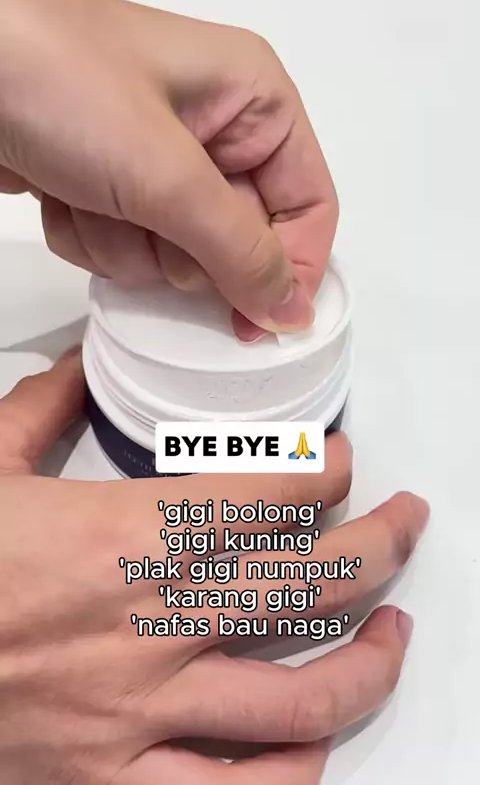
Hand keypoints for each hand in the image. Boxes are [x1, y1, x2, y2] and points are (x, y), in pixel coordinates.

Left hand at [0, 0, 337, 339]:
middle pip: (238, 242)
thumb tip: (291, 308)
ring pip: (175, 256)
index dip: (292, 269)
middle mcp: (214, 131)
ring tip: (91, 190)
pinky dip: (89, 235)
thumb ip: (239, 251)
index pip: (309, 207)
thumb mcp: (167, 173)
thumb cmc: (60, 81)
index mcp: (255, 102)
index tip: (259, 324)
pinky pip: (124, 249)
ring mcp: (157, 162)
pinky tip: (63, 192)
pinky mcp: (110, 184)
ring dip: (127, 242)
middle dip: (182, 247)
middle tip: (146, 214)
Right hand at [0, 350, 428, 782]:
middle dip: (381, 548)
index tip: (342, 464)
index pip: (265, 499)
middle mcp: (144, 628)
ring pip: (297, 702)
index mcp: (116, 540)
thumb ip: (41, 412)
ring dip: (365, 666)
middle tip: (406, 526)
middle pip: (308, 586)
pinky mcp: (110, 781)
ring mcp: (137, 715)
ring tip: (391, 634)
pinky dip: (291, 776)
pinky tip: (313, 745)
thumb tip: (78, 371)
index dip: (324, 475)